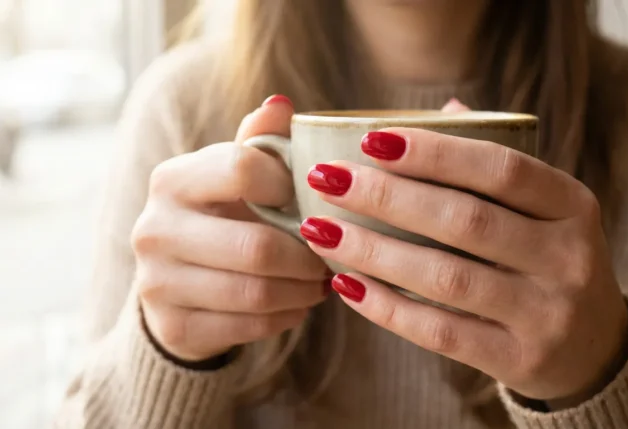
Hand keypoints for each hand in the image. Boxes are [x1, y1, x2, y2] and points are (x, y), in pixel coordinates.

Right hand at [132, 96, 328, 362]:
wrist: (176, 285)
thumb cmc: (221, 217)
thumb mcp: (235, 176)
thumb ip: (259, 142)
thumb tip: (281, 105)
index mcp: (173, 179)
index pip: (242, 169)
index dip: (292, 186)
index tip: (315, 199)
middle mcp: (153, 228)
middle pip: (257, 246)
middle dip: (310, 255)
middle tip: (333, 255)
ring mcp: (156, 283)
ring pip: (258, 292)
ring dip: (304, 290)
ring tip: (323, 280)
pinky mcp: (174, 327)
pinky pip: (250, 327)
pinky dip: (286, 316)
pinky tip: (297, 304)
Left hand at [300, 101, 627, 403]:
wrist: (594, 349)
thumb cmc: (550, 260)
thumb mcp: (546, 210)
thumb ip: (498, 163)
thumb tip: (444, 109)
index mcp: (572, 206)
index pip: (501, 169)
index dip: (435, 152)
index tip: (372, 139)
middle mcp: (567, 257)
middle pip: (466, 220)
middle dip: (388, 196)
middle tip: (329, 179)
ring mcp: (546, 314)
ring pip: (447, 278)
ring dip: (375, 251)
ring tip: (322, 231)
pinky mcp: (518, 359)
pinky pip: (440, 332)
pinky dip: (387, 308)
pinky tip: (346, 284)